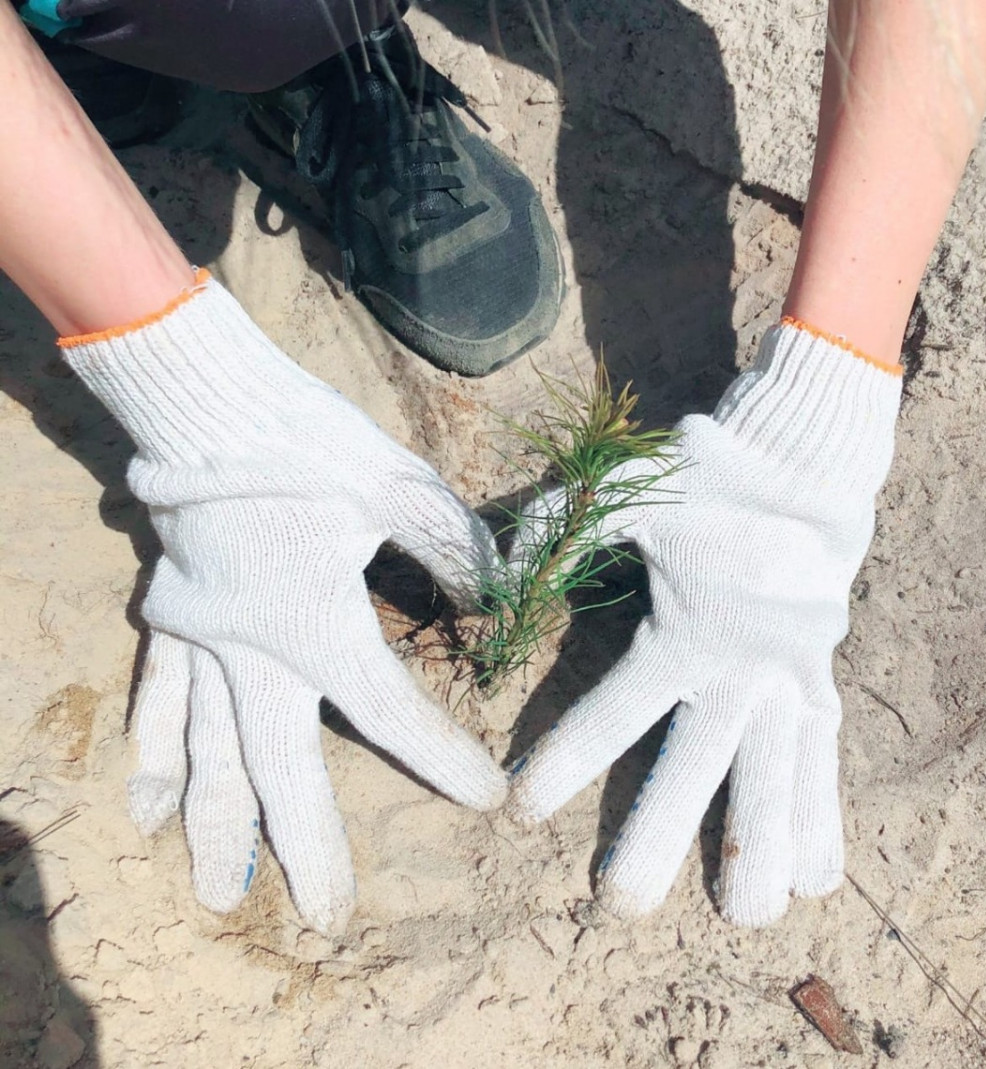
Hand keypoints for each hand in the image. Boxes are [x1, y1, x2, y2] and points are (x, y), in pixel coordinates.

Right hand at [62, 272, 505, 933]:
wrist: (210, 395)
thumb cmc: (308, 437)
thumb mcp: (401, 488)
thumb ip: (456, 553)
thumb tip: (498, 599)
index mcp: (315, 623)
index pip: (391, 713)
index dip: (444, 761)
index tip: (488, 800)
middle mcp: (251, 648)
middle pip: (282, 768)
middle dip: (306, 846)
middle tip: (327, 917)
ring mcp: (201, 637)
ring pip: (208, 752)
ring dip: (216, 826)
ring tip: (217, 894)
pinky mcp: (171, 614)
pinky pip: (158, 698)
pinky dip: (153, 754)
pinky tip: (143, 804)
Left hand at [507, 322, 901, 925]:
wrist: (805, 457)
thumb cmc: (709, 473)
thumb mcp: (629, 487)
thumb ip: (561, 529)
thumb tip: (490, 576)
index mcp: (688, 628)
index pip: (616, 709)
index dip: (566, 759)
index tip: (522, 811)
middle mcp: (741, 666)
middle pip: (696, 764)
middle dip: (658, 835)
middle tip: (617, 907)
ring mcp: (789, 678)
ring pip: (773, 776)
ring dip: (760, 847)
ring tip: (750, 918)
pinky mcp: (818, 678)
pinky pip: (821, 757)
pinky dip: (823, 815)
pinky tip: (822, 875)